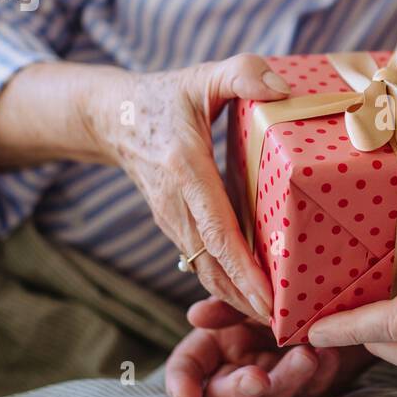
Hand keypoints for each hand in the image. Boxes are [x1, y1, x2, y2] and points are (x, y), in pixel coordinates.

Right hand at [85, 54, 291, 320]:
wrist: (111, 117)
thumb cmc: (166, 96)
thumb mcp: (203, 76)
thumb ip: (242, 73)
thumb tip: (281, 89)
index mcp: (184, 168)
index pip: (217, 228)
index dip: (243, 267)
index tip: (270, 297)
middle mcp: (174, 203)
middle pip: (213, 263)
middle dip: (247, 299)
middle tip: (285, 324)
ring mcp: (171, 219)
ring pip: (206, 270)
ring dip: (237, 299)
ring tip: (276, 321)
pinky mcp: (173, 226)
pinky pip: (201, 262)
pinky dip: (226, 285)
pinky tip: (253, 300)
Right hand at [165, 297, 374, 396]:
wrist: (320, 294)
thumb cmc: (273, 291)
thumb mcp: (248, 291)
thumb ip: (224, 304)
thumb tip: (196, 315)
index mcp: (213, 348)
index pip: (186, 370)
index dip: (181, 385)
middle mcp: (238, 372)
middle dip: (240, 390)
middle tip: (258, 379)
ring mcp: (273, 385)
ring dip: (289, 380)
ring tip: (307, 356)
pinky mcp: (308, 389)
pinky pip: (313, 392)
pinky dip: (321, 376)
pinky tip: (330, 356)